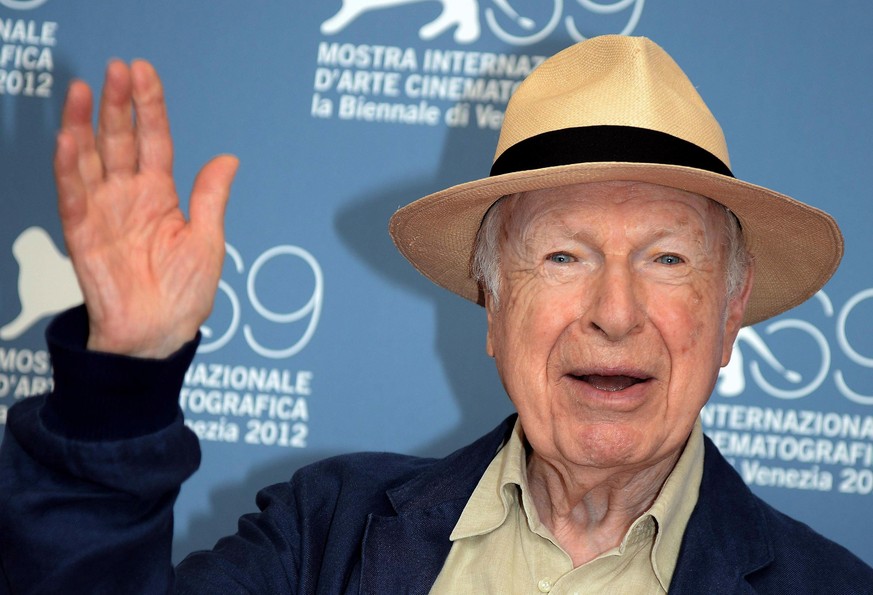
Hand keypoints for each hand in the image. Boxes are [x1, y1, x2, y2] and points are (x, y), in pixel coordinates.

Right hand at [54, 60, 238, 357]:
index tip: (145, 72)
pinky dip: (69, 169)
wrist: (158, 336)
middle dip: (118, 104)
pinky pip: (73, 197)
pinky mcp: (83, 235)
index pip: (154, 140)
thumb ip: (210, 198)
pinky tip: (70, 140)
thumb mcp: (207, 241)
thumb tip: (228, 158)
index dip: (149, 107)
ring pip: (89, 159)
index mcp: (159, 195)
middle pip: (119, 140)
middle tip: (118, 69)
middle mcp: (128, 197)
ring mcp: (104, 213)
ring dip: (85, 125)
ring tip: (85, 89)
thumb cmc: (183, 294)